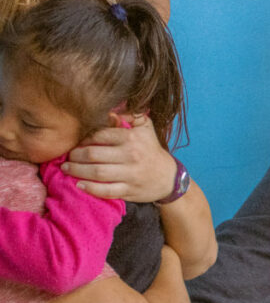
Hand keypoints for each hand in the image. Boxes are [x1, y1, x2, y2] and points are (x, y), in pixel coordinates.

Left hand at [62, 114, 176, 201]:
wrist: (169, 176)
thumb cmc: (151, 149)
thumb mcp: (146, 127)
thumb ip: (128, 116)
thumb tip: (108, 111)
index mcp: (132, 138)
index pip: (99, 135)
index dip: (83, 139)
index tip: (77, 142)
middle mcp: (131, 155)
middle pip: (94, 154)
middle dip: (75, 155)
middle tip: (68, 156)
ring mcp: (130, 174)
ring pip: (97, 172)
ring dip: (77, 171)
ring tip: (67, 168)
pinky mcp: (129, 190)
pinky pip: (106, 190)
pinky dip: (90, 188)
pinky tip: (79, 184)